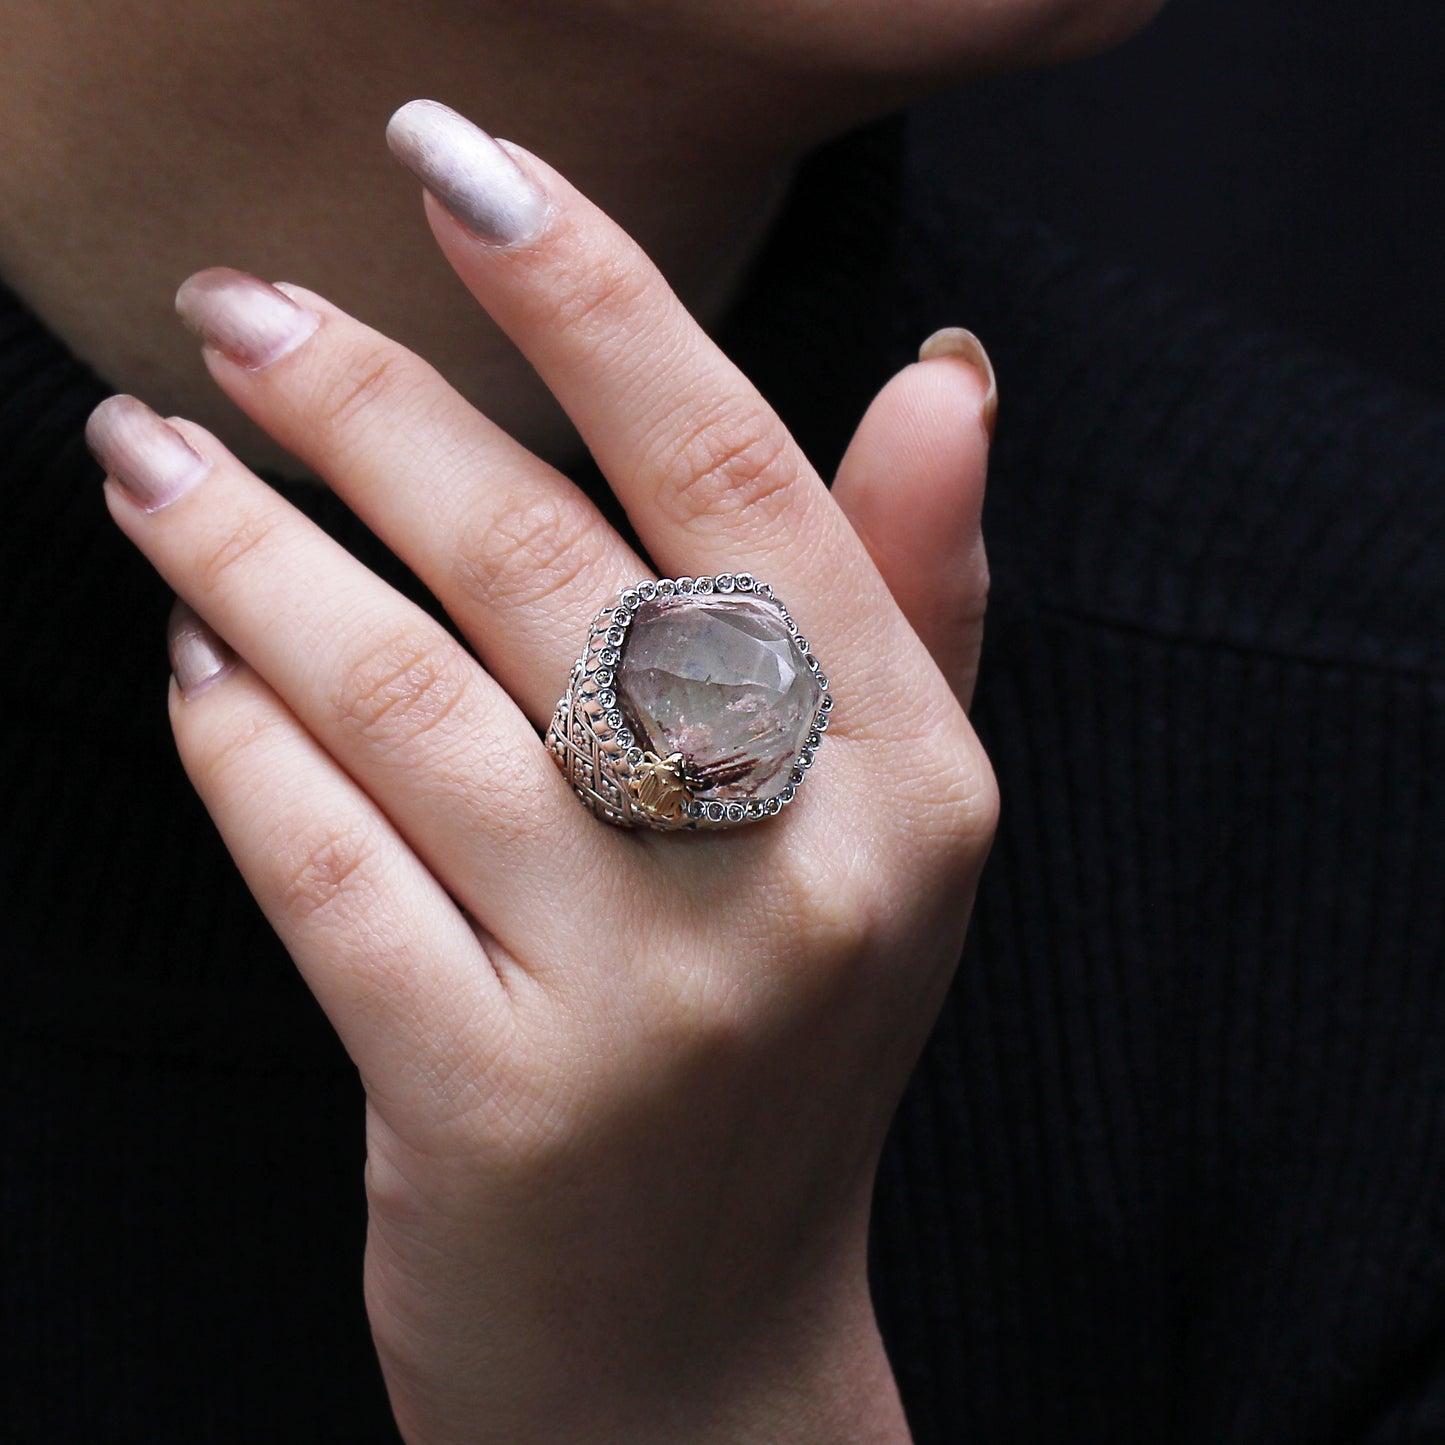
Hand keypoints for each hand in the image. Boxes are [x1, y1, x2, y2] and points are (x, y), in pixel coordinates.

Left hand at [87, 100, 997, 1444]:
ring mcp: (647, 1002)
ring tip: (150, 456)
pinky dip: (230, 740)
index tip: (457, 166)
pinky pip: (317, 864)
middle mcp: (798, 877)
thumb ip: (910, 602)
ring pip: (400, 700)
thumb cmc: (780, 1050)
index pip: (739, 479)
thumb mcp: (891, 832)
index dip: (594, 297)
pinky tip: (195, 666)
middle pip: (546, 567)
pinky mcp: (489, 1105)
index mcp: (915, 780)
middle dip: (366, 401)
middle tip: (240, 306)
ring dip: (245, 551)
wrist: (697, 1347)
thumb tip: (944, 387)